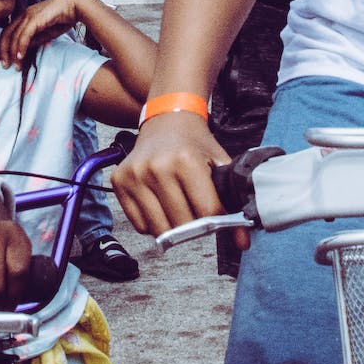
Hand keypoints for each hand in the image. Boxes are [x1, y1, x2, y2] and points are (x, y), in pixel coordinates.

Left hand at [0, 0, 87, 65]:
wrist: (75, 6)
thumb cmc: (63, 18)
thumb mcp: (46, 33)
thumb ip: (35, 39)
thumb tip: (24, 50)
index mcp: (25, 16)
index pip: (9, 32)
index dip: (5, 47)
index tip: (7, 60)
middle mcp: (24, 14)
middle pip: (6, 34)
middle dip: (4, 51)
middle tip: (5, 65)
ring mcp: (29, 15)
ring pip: (14, 36)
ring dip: (13, 53)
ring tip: (16, 66)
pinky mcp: (35, 18)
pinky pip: (24, 35)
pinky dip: (21, 47)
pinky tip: (21, 57)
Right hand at [112, 108, 231, 239]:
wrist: (167, 120)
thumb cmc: (194, 144)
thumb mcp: (220, 164)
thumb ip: (233, 201)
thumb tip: (243, 242)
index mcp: (185, 160)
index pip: (206, 211)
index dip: (217, 220)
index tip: (218, 216)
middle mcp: (157, 167)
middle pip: (182, 224)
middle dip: (195, 225)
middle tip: (197, 212)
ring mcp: (135, 175)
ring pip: (159, 228)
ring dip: (173, 228)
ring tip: (179, 209)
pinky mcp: (119, 181)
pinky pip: (139, 224)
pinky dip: (152, 223)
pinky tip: (160, 205)